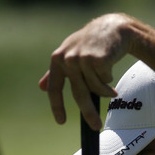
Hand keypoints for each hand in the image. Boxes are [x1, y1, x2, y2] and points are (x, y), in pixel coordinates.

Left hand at [39, 13, 133, 129]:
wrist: (112, 28)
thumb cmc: (91, 43)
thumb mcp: (71, 53)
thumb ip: (58, 71)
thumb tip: (42, 87)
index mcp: (58, 59)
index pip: (55, 88)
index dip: (57, 106)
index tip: (61, 122)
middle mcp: (68, 58)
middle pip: (78, 94)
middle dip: (89, 112)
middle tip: (96, 126)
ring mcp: (82, 58)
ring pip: (95, 88)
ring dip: (105, 91)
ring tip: (110, 86)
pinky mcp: (97, 59)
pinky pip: (105, 81)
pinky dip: (109, 80)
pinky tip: (110, 69)